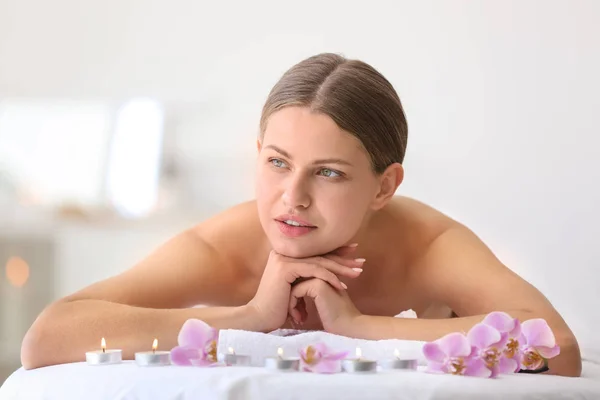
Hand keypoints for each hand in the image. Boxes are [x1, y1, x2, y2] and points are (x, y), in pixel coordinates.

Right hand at [246, 245, 363, 331]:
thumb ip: (306, 278)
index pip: (315, 251)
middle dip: (342, 257)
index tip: (353, 253)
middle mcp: (283, 252)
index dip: (335, 251)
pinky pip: (313, 270)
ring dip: (340, 268)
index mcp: (286, 254)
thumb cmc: (278, 308)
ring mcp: (283, 258)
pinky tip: (342, 285)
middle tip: (361, 260)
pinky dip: (329, 277)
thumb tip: (324, 275)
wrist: (260, 318)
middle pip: (319, 254)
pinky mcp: (285, 268)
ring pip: (319, 261)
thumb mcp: (295, 289)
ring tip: (357, 273)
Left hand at [288, 278, 362, 334]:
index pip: (297, 278)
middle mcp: (321, 269)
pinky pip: (295, 291)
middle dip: (290, 300)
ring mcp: (320, 276)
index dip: (294, 296)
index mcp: (322, 271)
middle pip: (293, 280)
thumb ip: (309, 291)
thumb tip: (288, 293)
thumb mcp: (320, 300)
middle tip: (293, 316)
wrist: (349, 327)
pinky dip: (293, 306)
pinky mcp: (318, 285)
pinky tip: (300, 318)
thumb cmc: (335, 318)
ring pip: (292, 285)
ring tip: (297, 318)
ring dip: (291, 304)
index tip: (296, 312)